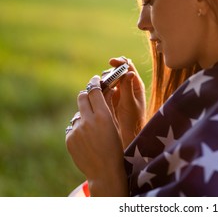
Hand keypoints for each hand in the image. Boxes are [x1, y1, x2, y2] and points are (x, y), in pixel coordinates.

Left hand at [65, 76, 127, 195]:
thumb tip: (105, 90)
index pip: (94, 90)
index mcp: (103, 115)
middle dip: (86, 95)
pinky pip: (73, 127)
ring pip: (78, 114)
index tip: (96, 79)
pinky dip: (80, 130)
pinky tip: (88, 139)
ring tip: (93, 129)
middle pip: (82, 97)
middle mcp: (87, 120)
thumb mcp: (115, 125)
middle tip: (91, 96)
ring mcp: (76, 130)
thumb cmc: (116, 147)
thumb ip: (107, 107)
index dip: (94, 82)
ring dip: (84, 115)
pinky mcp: (69, 139)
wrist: (104, 171)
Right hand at [104, 57, 146, 148]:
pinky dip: (100, 88)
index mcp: (136, 85)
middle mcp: (127, 87)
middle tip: (105, 79)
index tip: (111, 62)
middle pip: (117, 71)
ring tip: (101, 86)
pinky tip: (97, 93)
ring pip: (109, 80)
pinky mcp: (110, 99)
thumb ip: (128, 88)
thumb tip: (129, 72)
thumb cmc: (133, 121)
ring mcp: (118, 92)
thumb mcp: (130, 104)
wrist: (129, 136)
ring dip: (104, 80)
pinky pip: (104, 89)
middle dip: (110, 72)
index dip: (120, 62)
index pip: (128, 67)